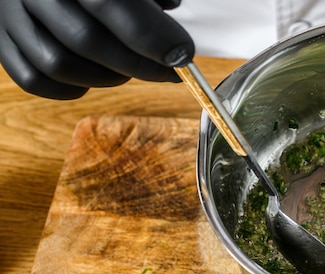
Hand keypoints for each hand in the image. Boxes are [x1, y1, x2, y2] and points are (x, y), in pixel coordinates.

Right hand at [0, 0, 193, 98]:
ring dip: (105, 77)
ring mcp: (10, 15)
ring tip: (129, 68)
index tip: (182, 54)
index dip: (151, 36)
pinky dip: (70, 88)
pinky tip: (94, 76)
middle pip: (85, 40)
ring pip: (57, 65)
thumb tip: (171, 8)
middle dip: (137, 64)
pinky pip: (33, 79)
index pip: (107, 3)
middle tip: (167, 69)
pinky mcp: (2, 39)